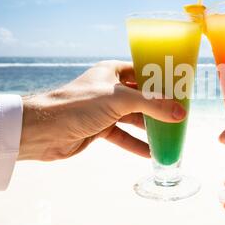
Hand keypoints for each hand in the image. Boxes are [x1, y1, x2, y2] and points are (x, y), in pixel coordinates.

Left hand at [19, 60, 185, 160]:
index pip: (142, 71)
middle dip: (159, 106)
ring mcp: (104, 110)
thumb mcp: (120, 100)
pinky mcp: (99, 129)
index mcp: (112, 72)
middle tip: (181, 113)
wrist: (43, 130)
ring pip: (133, 118)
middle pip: (141, 96)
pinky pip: (123, 136)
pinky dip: (135, 143)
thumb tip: (181, 112)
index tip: (181, 86)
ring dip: (150, 127)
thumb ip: (152, 105)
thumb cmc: (79, 104)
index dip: (161, 78)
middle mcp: (109, 89)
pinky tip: (151, 153)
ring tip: (171, 134)